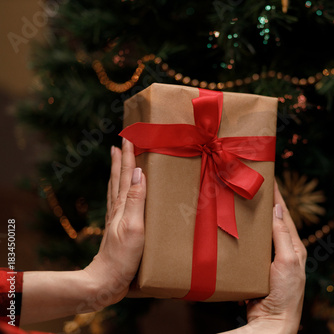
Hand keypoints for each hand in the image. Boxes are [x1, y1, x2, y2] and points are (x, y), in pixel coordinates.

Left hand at [83, 138, 145, 307]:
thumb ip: (135, 200)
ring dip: (119, 173)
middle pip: (118, 178)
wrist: (106, 281)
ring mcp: (117, 219)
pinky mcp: (120, 229)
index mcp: (121, 206)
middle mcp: (117, 209)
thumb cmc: (122, 257)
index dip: (126, 156)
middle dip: (120, 159)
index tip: (128, 137)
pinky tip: (124, 194)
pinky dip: (123, 191)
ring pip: (117, 189)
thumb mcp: (133, 227)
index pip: (124, 175)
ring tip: (120, 160)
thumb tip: (138, 172)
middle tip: (121, 142)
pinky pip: (122, 202)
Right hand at [222, 180, 306, 333]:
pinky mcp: (258, 270)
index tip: (270, 178)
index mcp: (295, 247)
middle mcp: (284, 251)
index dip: (278, 196)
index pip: (284, 215)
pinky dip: (246, 237)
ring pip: (261, 234)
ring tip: (243, 203)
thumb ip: (283, 236)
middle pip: (273, 222)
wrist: (273, 322)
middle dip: (265, 204)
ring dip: (254, 220)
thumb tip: (278, 210)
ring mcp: (271, 261)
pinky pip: (251, 248)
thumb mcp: (288, 261)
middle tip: (253, 187)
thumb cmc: (285, 294)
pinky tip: (237, 231)